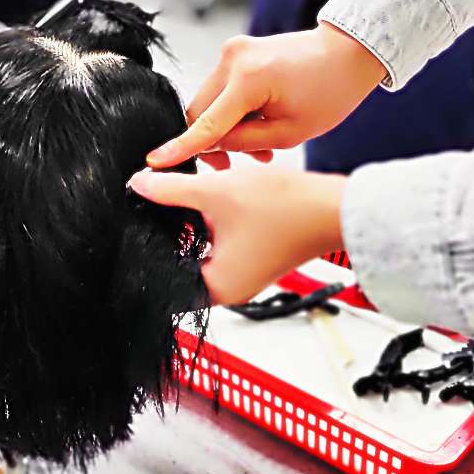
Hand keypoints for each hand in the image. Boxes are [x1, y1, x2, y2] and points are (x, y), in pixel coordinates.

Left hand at [128, 165, 346, 304]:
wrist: (335, 206)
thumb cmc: (286, 208)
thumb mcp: (216, 192)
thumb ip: (171, 189)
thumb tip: (138, 184)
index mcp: (215, 287)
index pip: (162, 274)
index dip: (149, 244)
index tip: (140, 219)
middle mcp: (228, 290)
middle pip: (180, 261)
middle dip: (170, 230)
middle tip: (157, 203)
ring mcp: (242, 276)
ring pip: (200, 249)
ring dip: (192, 224)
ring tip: (188, 199)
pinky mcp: (254, 260)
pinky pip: (220, 245)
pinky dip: (212, 225)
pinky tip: (212, 202)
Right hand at [147, 23, 387, 168]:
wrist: (347, 52)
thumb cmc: (330, 91)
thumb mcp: (290, 132)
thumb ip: (244, 143)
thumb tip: (210, 148)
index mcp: (250, 79)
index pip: (206, 123)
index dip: (181, 148)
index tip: (154, 162)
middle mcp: (233, 58)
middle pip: (199, 112)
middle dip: (212, 142)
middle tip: (236, 164)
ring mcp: (231, 51)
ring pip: (207, 103)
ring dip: (223, 128)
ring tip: (258, 147)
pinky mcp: (235, 52)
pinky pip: (219, 91)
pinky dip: (231, 111)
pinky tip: (256, 124)